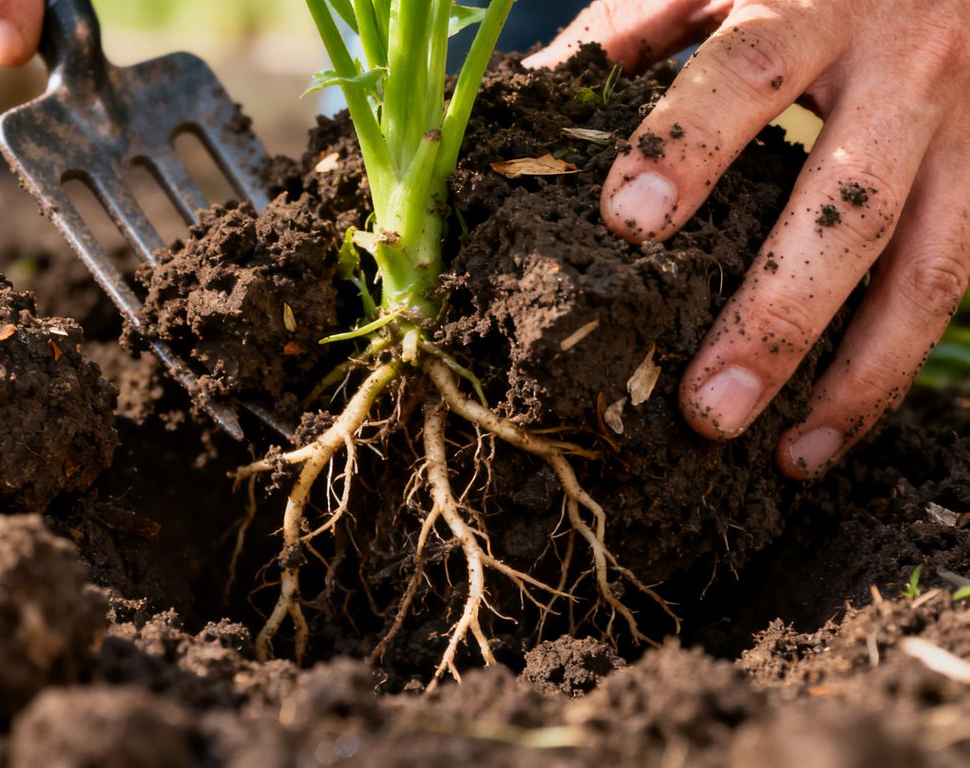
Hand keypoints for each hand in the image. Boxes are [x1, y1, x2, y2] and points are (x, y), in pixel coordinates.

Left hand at [525, 0, 969, 478]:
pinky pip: (957, 282)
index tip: (627, 225)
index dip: (688, 147)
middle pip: (845, 208)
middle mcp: (908, 66)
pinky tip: (839, 425)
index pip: (747, 72)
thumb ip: (634, 25)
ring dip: (858, 377)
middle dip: (776, 317)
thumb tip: (528, 105)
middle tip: (705, 408)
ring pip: (930, 270)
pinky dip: (898, 363)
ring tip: (787, 458)